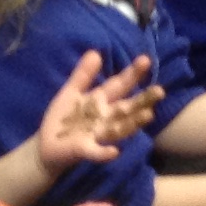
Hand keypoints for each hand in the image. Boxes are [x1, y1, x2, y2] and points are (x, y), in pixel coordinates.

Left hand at [35, 50, 163, 173]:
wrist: (45, 146)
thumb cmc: (62, 119)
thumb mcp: (71, 92)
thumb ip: (83, 75)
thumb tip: (96, 52)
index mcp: (101, 101)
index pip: (120, 85)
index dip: (132, 74)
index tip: (146, 60)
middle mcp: (104, 118)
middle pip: (127, 108)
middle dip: (143, 100)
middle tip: (160, 91)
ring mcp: (97, 135)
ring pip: (119, 128)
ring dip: (133, 123)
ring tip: (147, 116)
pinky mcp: (84, 150)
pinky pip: (97, 152)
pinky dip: (104, 153)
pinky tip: (114, 152)